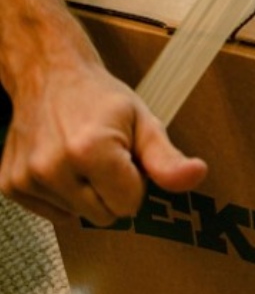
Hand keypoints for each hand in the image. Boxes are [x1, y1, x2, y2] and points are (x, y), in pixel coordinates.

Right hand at [0, 62, 206, 226]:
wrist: (49, 75)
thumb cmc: (101, 98)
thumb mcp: (144, 122)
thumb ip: (168, 158)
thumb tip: (197, 175)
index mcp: (90, 150)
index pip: (129, 205)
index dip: (135, 183)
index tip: (127, 158)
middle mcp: (53, 167)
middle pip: (104, 216)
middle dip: (112, 191)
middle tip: (107, 157)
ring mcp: (27, 178)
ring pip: (79, 218)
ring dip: (88, 195)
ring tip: (84, 159)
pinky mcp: (11, 186)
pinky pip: (54, 215)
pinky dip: (64, 197)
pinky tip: (63, 167)